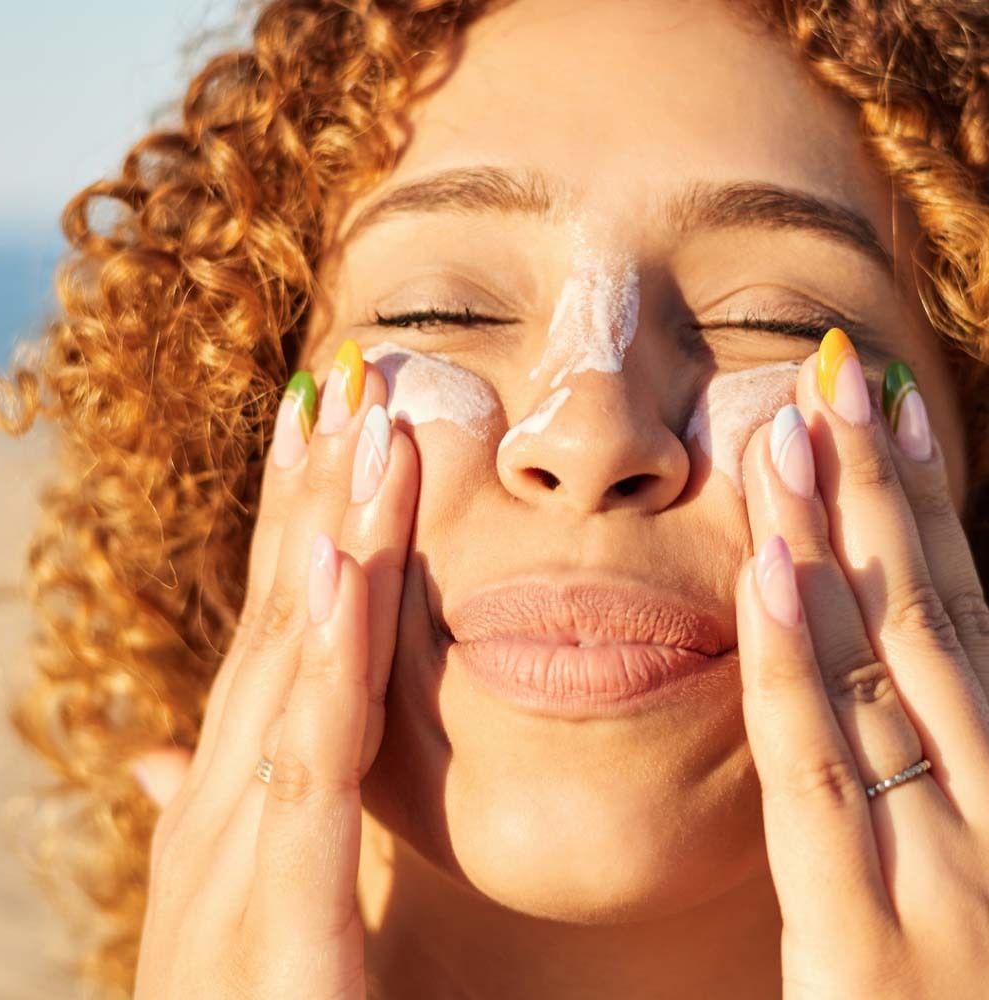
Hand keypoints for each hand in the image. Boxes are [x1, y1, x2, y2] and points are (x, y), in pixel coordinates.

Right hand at [131, 341, 418, 999]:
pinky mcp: (279, 921)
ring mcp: (235, 858)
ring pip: (292, 664)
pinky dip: (323, 658)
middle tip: (339, 377)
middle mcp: (220, 808)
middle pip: (275, 620)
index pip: (269, 635)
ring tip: (356, 424)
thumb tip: (173, 755)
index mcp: (228, 800)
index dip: (290, 524)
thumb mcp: (249, 904)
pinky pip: (309, 762)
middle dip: (307, 493)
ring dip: (325, 533)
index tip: (320, 429)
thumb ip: (230, 818)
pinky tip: (339, 564)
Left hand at [736, 328, 988, 998]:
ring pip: (879, 665)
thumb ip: (934, 758)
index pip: (962, 615)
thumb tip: (900, 643)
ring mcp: (941, 869)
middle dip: (880, 487)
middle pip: (924, 613)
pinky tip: (772, 570)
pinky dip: (796, 662)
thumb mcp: (965, 868)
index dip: (930, 505)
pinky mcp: (865, 937)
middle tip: (842, 375)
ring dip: (834, 537)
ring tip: (796, 432)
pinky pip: (822, 769)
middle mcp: (988, 806)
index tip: (896, 408)